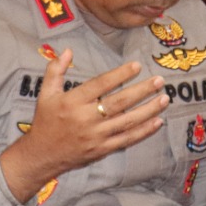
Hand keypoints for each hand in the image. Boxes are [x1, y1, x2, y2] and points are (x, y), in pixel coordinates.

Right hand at [0, 50, 167, 202]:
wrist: (41, 155)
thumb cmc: (45, 121)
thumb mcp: (45, 93)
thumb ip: (56, 70)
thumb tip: (68, 50)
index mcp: (73, 102)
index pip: (101, 85)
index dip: (120, 75)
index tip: (137, 66)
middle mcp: (86, 118)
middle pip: (119, 102)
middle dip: (142, 91)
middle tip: (159, 81)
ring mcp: (96, 136)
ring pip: (127, 121)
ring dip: (149, 110)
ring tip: (165, 99)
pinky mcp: (102, 150)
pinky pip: (127, 139)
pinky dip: (144, 131)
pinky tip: (158, 122)